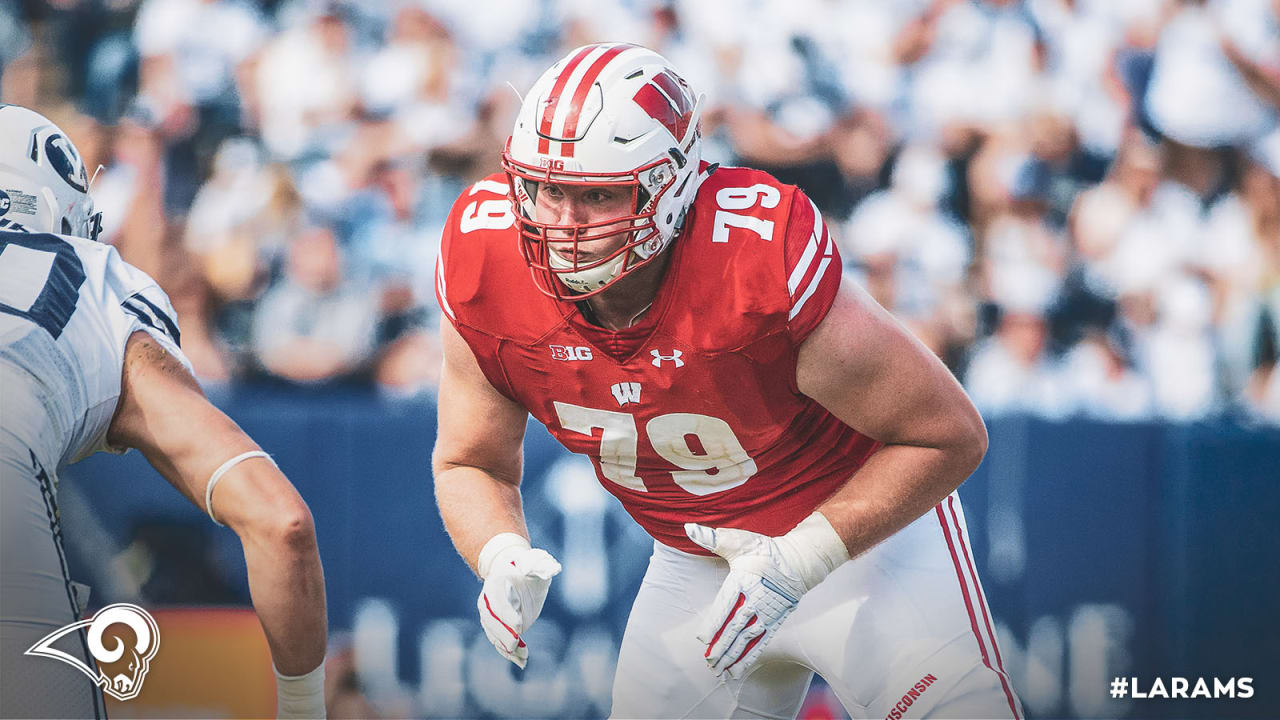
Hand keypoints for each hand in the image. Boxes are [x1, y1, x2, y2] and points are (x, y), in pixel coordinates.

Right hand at [475, 533, 561, 668]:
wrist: (511, 573)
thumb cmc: (526, 568)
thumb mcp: (535, 563)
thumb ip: (541, 566)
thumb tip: (552, 569)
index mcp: (496, 583)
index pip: (498, 602)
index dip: (507, 615)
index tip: (519, 627)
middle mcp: (487, 600)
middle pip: (492, 621)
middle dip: (504, 634)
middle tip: (516, 644)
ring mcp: (488, 615)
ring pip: (493, 634)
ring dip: (506, 647)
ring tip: (522, 656)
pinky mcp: (494, 626)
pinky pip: (498, 642)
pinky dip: (508, 653)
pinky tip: (521, 661)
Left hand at [684, 512, 848, 678]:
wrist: (798, 561)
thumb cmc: (765, 550)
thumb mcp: (739, 541)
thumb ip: (713, 537)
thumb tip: (689, 527)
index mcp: (744, 582)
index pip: (726, 606)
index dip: (715, 624)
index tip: (703, 639)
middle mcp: (755, 601)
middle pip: (736, 628)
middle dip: (722, 647)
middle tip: (709, 662)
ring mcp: (766, 614)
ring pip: (747, 640)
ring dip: (733, 657)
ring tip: (719, 672)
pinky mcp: (773, 622)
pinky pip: (760, 644)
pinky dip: (748, 658)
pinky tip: (737, 671)